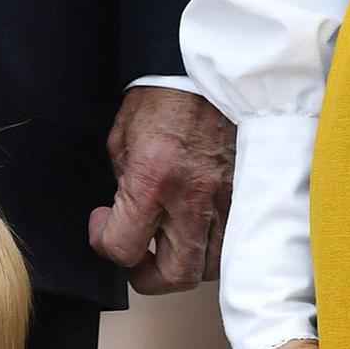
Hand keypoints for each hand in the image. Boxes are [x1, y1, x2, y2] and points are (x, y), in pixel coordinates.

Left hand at [89, 87, 234, 293]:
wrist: (208, 72)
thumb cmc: (162, 101)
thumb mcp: (121, 144)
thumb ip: (123, 189)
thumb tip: (121, 217)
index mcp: (153, 181)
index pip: (124, 248)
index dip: (103, 244)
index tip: (101, 225)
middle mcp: (193, 198)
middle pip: (175, 276)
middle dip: (147, 276)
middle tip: (135, 254)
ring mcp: (227, 199)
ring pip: (210, 267)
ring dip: (184, 264)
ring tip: (168, 243)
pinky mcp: (248, 195)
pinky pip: (234, 242)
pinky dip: (213, 247)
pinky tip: (197, 229)